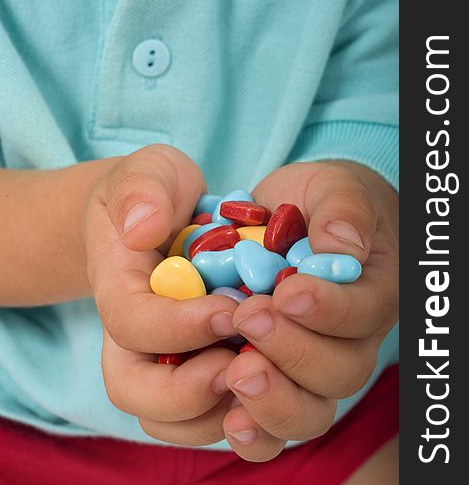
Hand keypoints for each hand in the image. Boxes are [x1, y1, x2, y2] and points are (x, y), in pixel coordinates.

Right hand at [84, 145, 239, 444]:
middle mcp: (135, 338)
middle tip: (242, 364)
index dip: (178, 327)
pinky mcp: (200, 369)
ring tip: (267, 374)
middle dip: (190, 390)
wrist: (164, 216)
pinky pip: (211, 416)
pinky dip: (244, 415)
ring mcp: (166, 360)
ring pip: (176, 420)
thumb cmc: (157, 192)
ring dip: (222, 411)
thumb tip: (142, 230)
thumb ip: (140, 191)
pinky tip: (279, 381)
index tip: (230, 310)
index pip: (131, 325)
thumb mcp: (147, 173)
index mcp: (118, 289)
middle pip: (138, 394)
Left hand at [221, 161, 398, 460]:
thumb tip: (342, 247)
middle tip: (249, 317)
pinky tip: (229, 417)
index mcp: (371, 293)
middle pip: (338, 372)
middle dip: (293, 350)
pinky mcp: (274, 378)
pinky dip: (254, 430)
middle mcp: (347, 340)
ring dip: (274, 399)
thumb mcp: (335, 188)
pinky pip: (272, 423)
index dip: (328, 311)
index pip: (362, 314)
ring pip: (309, 410)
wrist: (298, 218)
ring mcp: (310, 367)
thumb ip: (343, 210)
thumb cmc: (321, 201)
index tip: (289, 292)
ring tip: (236, 371)